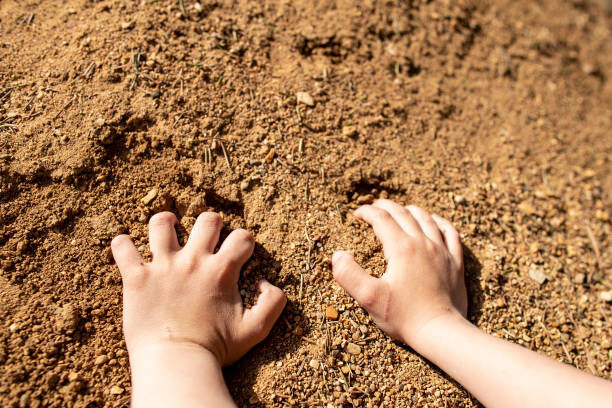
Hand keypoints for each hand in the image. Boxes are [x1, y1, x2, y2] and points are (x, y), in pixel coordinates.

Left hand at [111, 212, 286, 365]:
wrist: (176, 363)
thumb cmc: (215, 349)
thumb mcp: (256, 330)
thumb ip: (273, 303)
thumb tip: (266, 282)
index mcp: (221, 270)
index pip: (242, 238)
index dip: (244, 243)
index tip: (239, 254)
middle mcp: (193, 261)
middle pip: (206, 221)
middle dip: (211, 224)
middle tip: (207, 237)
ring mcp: (162, 266)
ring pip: (161, 225)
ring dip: (166, 222)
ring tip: (168, 226)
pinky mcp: (136, 278)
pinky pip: (123, 249)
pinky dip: (123, 245)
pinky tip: (127, 248)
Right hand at [331, 199, 465, 349]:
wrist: (441, 332)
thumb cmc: (404, 316)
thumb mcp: (369, 297)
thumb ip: (348, 274)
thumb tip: (338, 255)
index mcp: (401, 248)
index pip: (381, 219)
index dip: (367, 212)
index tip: (356, 214)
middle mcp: (423, 243)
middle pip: (403, 214)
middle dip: (386, 206)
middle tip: (374, 207)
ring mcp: (442, 252)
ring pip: (426, 219)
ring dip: (410, 211)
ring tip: (400, 210)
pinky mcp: (455, 263)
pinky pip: (450, 233)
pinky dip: (440, 222)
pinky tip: (434, 222)